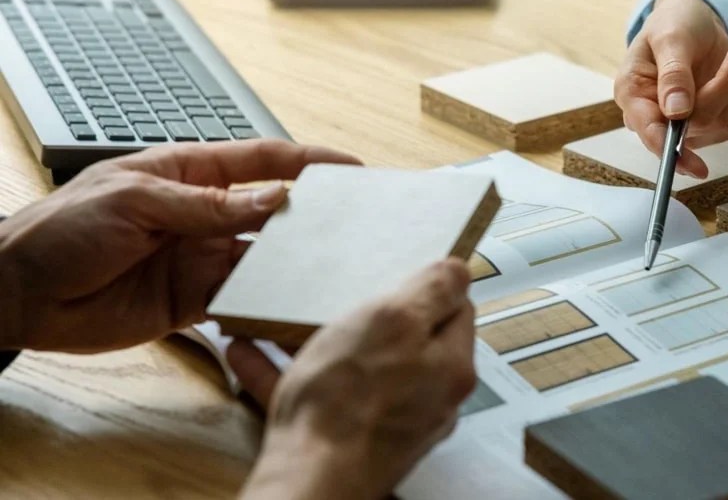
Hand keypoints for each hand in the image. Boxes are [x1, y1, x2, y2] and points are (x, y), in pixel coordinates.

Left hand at [0, 140, 360, 352]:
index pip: (264, 161)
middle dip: (314, 215)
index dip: (310, 163)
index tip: (351, 169)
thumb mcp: (134, 202)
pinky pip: (242, 297)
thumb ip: (206, 206)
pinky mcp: (194, 300)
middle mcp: (204, 214)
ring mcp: (202, 257)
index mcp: (190, 173)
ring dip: (293, 262)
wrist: (16, 293)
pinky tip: (283, 301)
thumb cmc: (59, 230)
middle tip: (355, 222)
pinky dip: (264, 300)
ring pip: (264, 257)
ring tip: (327, 265)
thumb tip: (272, 200)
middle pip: (274, 211)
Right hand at [230, 258, 476, 499]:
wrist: (308, 480)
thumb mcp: (395, 320)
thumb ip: (433, 291)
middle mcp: (429, 398)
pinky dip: (286, 371)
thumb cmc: (350, 400)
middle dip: (369, 315)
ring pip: (356, 368)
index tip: (399, 270)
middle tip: (339, 293)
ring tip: (280, 317)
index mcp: (451, 366)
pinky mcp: (347, 440)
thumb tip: (459, 269)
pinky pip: (319, 396)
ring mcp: (389, 423)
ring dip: (317, 340)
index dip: (427, 286)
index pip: (455, 310)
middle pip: (407, 340)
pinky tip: (247, 353)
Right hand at [615, 0, 727, 177]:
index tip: (696, 167)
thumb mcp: (671, 38)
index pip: (649, 131)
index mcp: (632, 93)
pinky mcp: (707, 125)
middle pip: (696, 125)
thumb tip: (675, 112)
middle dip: (722, 88)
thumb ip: (673, 74)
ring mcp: (682, 124)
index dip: (670, 151)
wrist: (694, 20)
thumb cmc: (674, 22)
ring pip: (719, 124)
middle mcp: (654, 115)